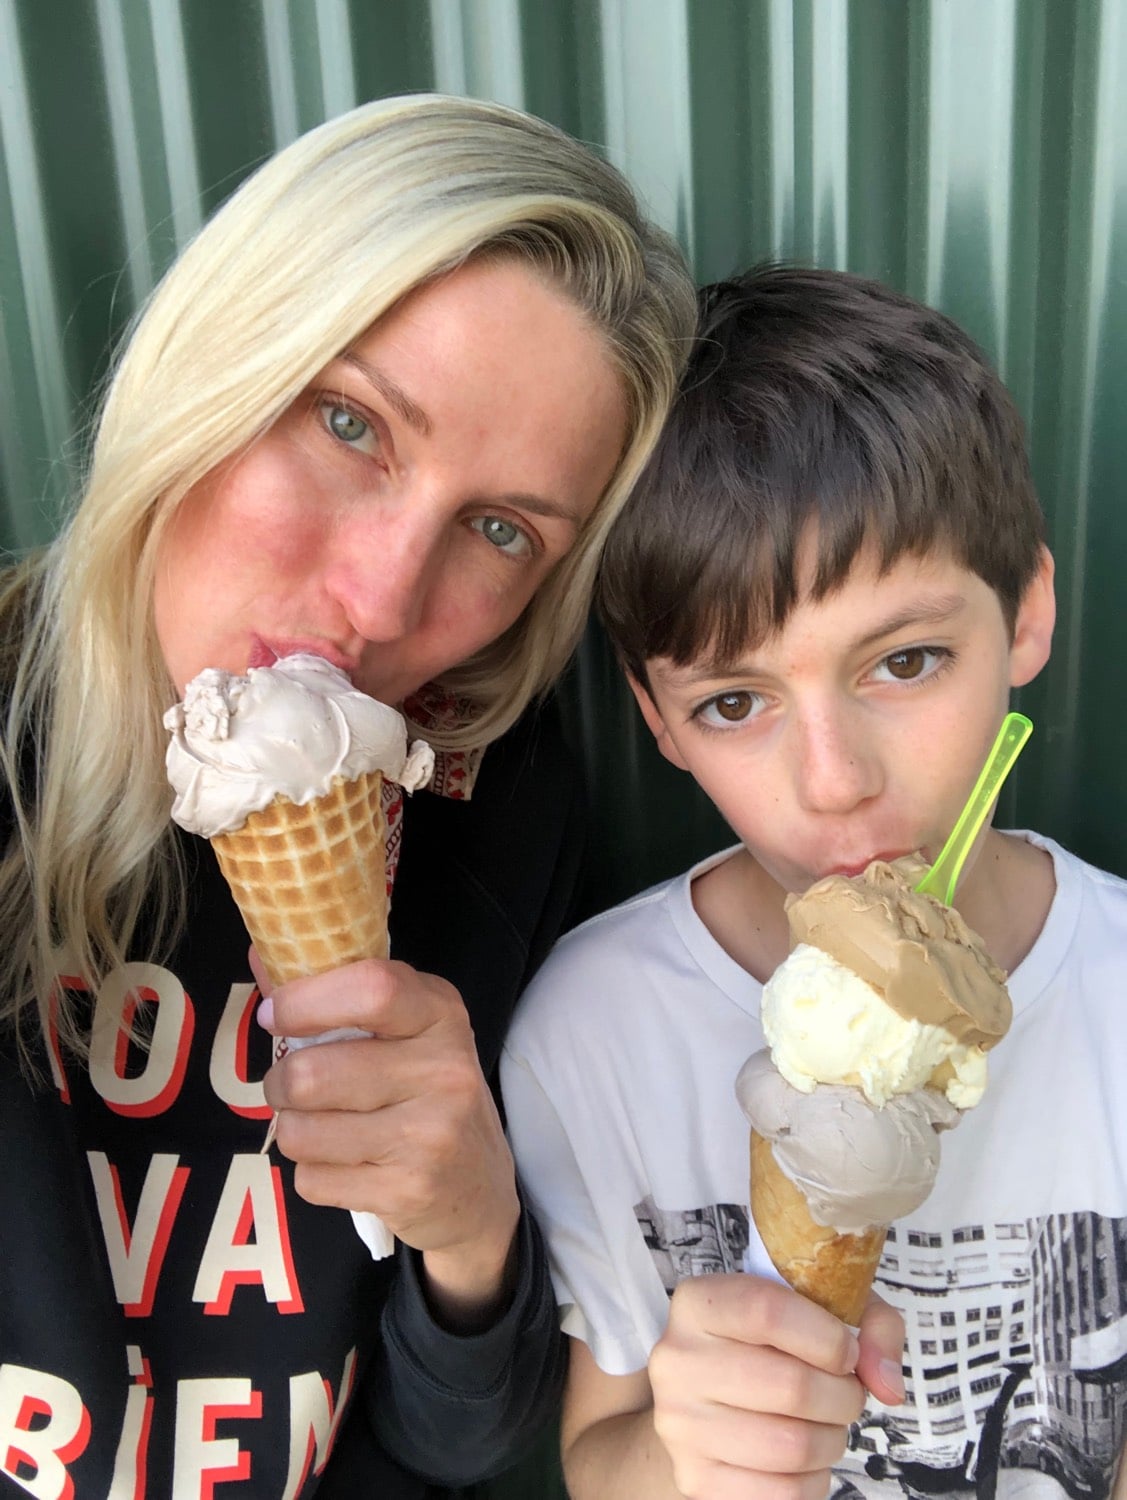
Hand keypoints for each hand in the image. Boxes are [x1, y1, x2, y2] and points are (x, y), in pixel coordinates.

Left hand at [253, 949, 520, 1325]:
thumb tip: (261, 955)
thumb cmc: (427, 1094)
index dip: (306, 1000)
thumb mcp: (408, 1032)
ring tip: (320, 1127)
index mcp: (441, 1015)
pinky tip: (347, 1166)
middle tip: (292, 1086)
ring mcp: (429, 1135)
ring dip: (293, 1131)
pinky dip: (314, 1174)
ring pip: (302, 1132)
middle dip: (280, 1083)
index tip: (274, 1015)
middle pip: (313, 1073)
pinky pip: (313, 1180)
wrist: (480, 1188)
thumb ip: (340, 994)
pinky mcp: (408, 1190)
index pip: (372, 989)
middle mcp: (443, 1071)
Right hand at [647, 1275, 903, 1498]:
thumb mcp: (816, 1310)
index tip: (848, 1350)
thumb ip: (867, 1324)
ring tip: (826, 1423)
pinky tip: (803, 1456)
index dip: (827, 1336)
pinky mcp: (696, 1479)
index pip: (766, 1311)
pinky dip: (814, 1479)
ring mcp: (681, 1424)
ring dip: (832, 1439)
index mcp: (698, 1304)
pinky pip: (784, 1492)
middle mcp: (677, 1360)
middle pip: (790, 1385)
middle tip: (845, 1392)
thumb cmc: (768, 1350)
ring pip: (792, 1446)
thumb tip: (887, 1384)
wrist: (707, 1404)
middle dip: (843, 1395)